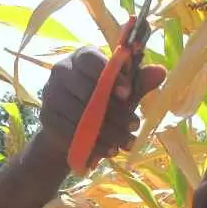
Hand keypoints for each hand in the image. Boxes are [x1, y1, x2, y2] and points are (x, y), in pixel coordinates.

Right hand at [39, 47, 166, 169]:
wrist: (74, 128)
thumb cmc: (103, 102)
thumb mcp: (124, 93)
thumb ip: (139, 82)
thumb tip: (160, 72)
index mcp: (82, 56)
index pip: (92, 60)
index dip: (111, 76)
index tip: (127, 93)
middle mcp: (61, 70)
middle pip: (86, 89)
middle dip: (113, 111)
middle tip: (133, 126)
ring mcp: (50, 93)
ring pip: (79, 114)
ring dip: (104, 131)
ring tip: (124, 143)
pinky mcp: (46, 117)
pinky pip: (68, 131)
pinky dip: (89, 143)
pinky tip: (106, 151)